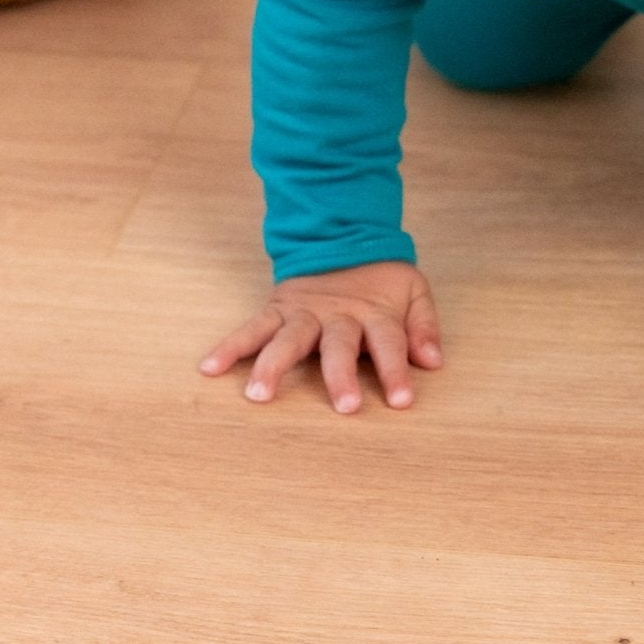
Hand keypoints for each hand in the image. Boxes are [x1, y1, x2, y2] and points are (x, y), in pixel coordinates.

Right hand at [198, 261, 442, 412]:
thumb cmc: (380, 279)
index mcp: (374, 312)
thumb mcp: (412, 291)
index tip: (401, 401)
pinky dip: (231, 346)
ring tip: (258, 395)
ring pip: (289, 339)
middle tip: (345, 406)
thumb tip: (433, 362)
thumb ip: (423, 325)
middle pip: (340, 346)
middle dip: (342, 376)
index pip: (389, 343)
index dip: (396, 370)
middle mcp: (338, 315)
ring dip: (274, 366)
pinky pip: (252, 328)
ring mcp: (304, 313)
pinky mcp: (278, 309)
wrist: (343, 236)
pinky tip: (210, 367)